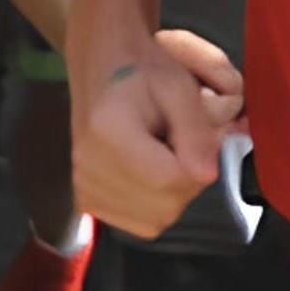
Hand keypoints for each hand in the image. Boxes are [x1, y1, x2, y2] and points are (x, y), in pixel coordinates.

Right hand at [72, 26, 241, 232]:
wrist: (102, 67)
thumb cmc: (142, 71)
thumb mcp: (179, 86)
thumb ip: (197, 130)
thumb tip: (206, 176)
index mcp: (108, 131)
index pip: (170, 179)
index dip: (197, 166)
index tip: (196, 140)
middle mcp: (88, 165)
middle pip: (164, 206)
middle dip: (187, 183)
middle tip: (183, 147)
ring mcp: (83, 187)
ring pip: (156, 219)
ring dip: (172, 195)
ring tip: (165, 157)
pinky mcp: (86, 201)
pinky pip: (139, 223)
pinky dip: (154, 205)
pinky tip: (149, 173)